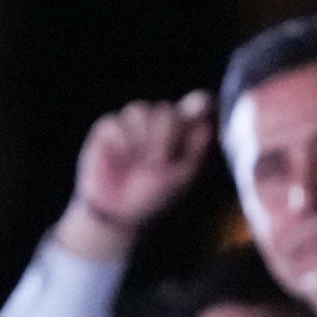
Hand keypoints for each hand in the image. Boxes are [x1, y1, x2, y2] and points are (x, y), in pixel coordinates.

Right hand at [57, 91, 215, 260]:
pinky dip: (122, 140)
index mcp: (181, 133)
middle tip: (160, 161)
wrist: (120, 213)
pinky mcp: (109, 130)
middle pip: (166, 109)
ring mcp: (132, 125)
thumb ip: (197, 147)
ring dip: (144, 137)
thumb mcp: (184, 175)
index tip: (201, 108)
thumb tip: (207, 123)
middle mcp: (157, 124)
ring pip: (140, 109)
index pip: (194, 106)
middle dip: (166, 135)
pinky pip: (116, 121)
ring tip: (140, 162)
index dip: (199, 102)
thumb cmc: (155, 196)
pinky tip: (124, 157)